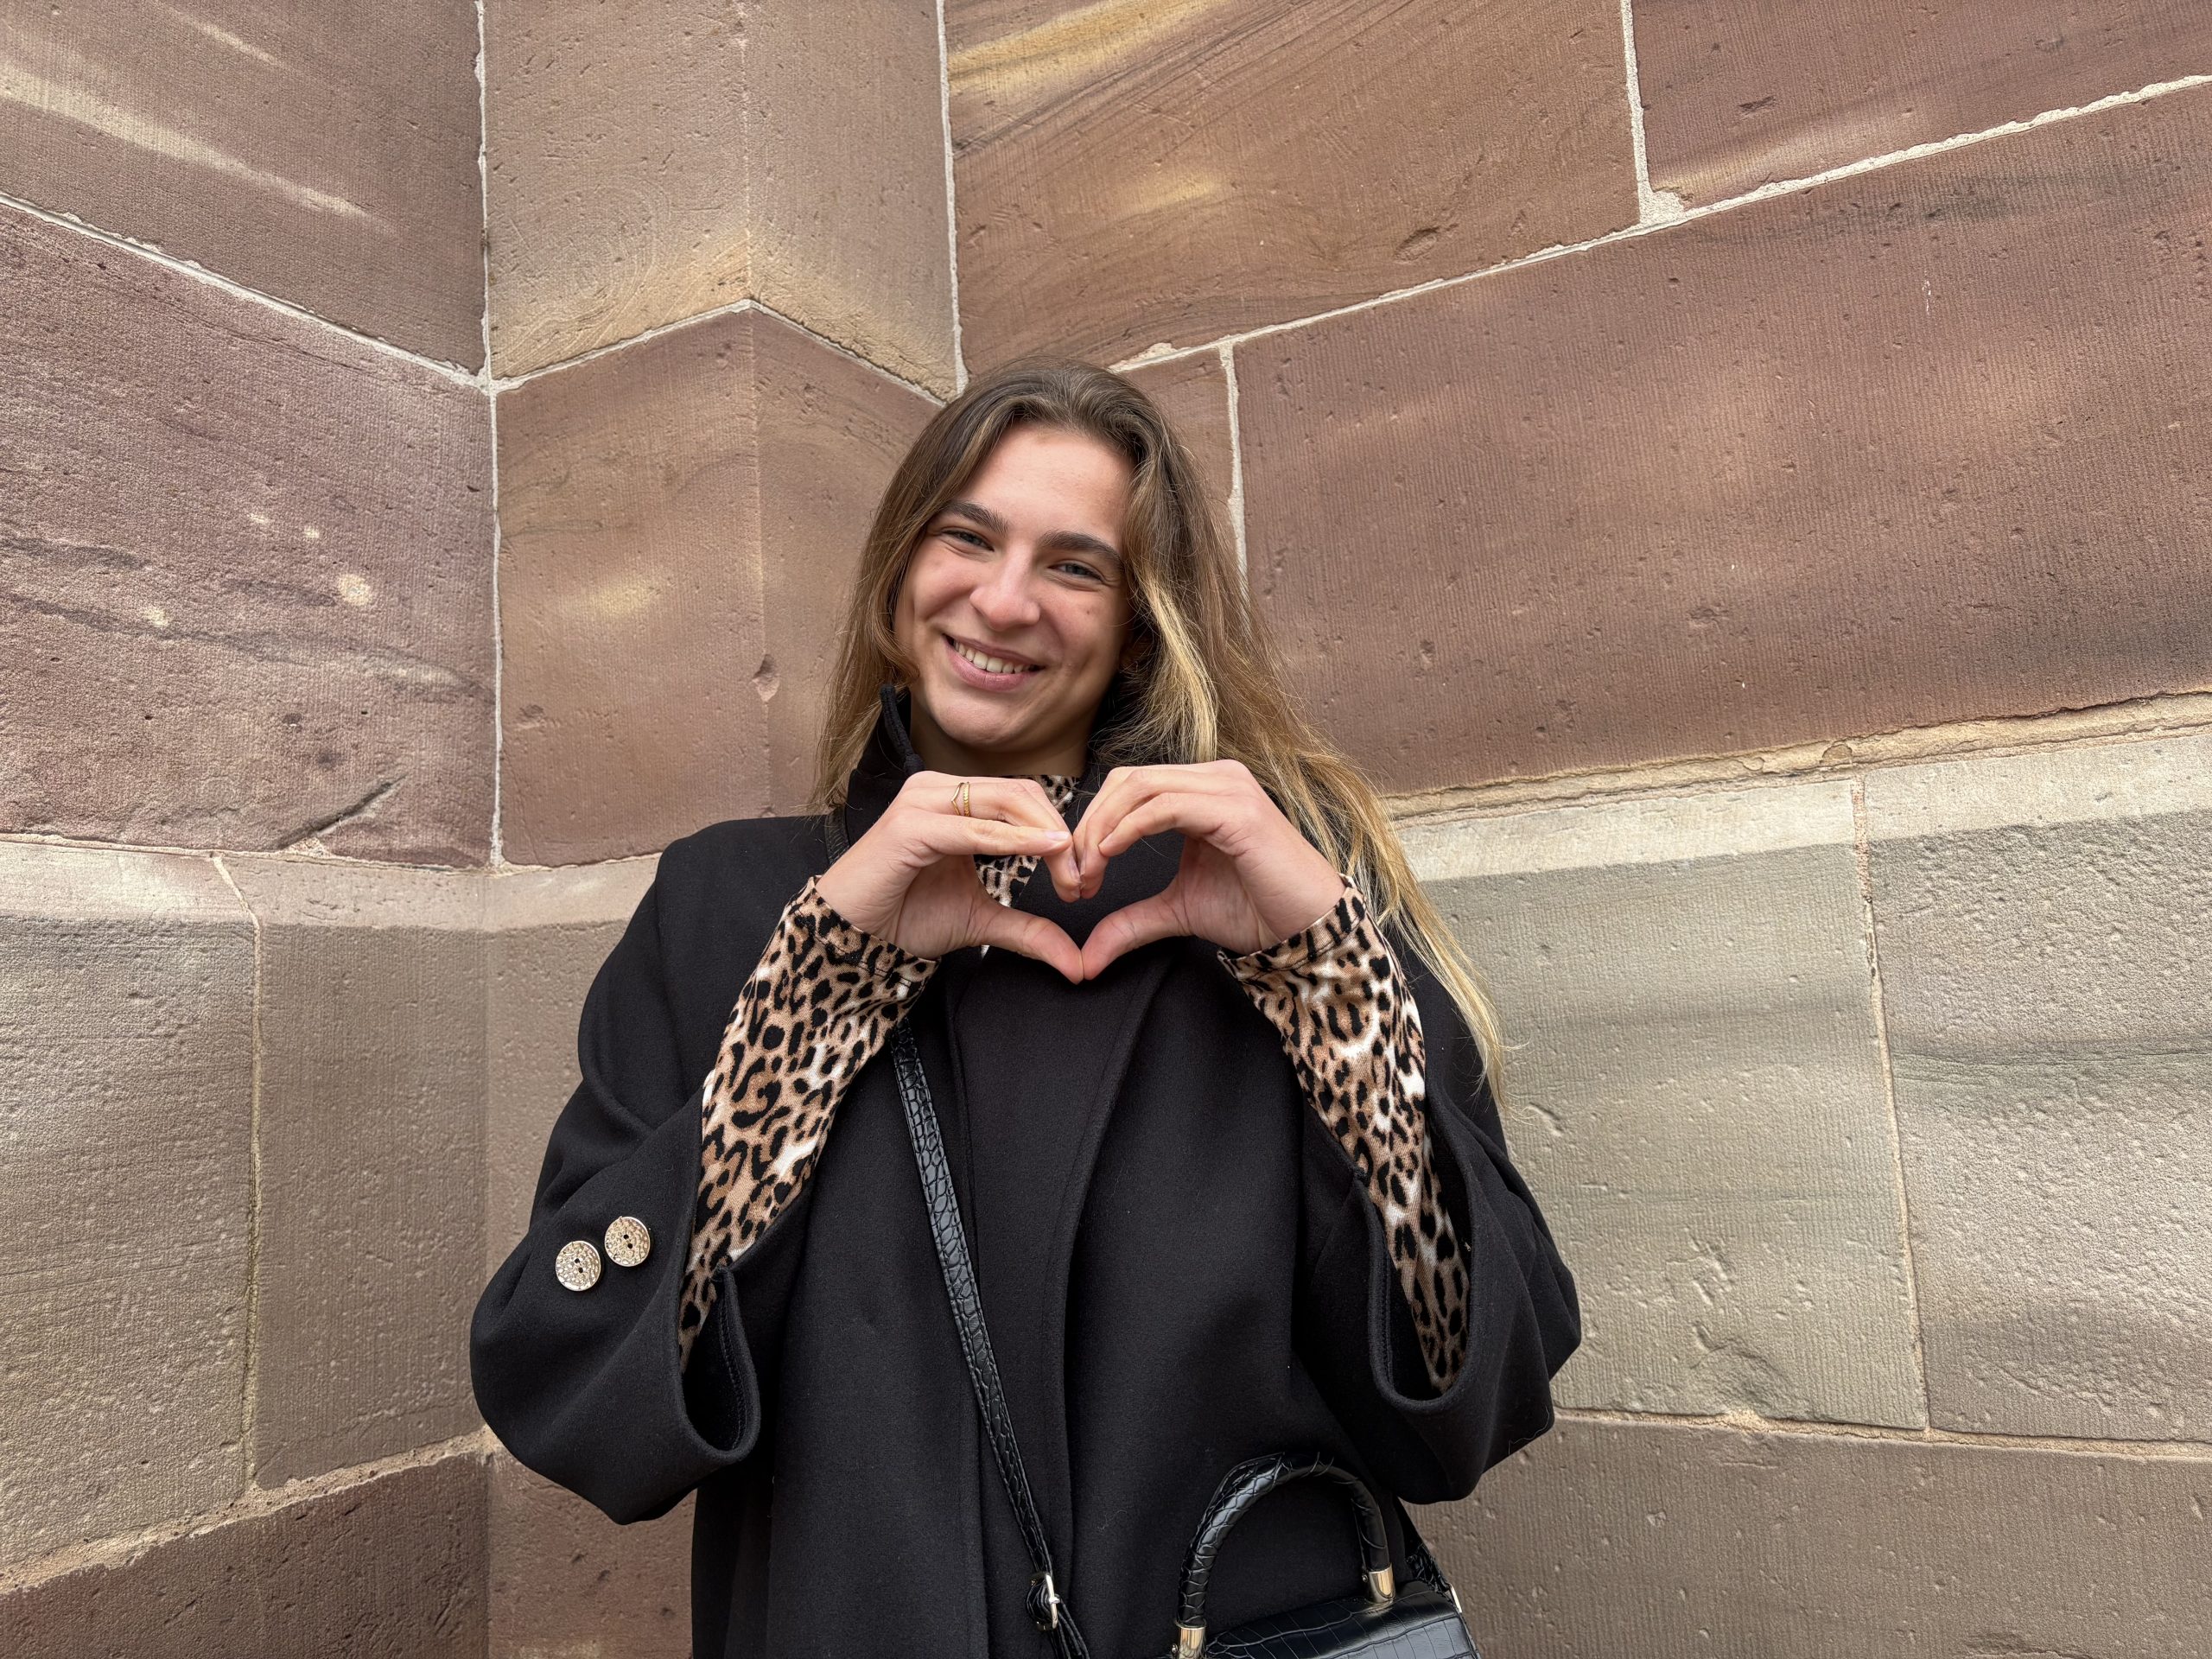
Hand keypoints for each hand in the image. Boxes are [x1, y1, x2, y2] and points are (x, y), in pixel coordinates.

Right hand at [815, 771, 1085, 981]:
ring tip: (1066, 873)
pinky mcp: (909, 825)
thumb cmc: (905, 918)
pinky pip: (973, 828)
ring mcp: (921, 801)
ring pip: (1003, 801)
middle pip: (1020, 793)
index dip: (1059, 832)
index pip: (1023, 798)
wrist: (851, 936)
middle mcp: (937, 790)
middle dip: (1059, 834)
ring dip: (1043, 836)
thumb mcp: (981, 921)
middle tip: (1079, 879)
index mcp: (954, 800)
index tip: (1080, 879)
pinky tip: (1043, 852)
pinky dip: (1013, 840)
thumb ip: (1028, 931)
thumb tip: (1076, 962)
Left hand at [1067, 760, 1349, 978]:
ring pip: (1141, 787)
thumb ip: (1132, 922)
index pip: (1130, 787)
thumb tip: (1088, 958)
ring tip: (1089, 872)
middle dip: (1091, 825)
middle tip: (1075, 875)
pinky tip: (1111, 854)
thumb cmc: (1256, 911)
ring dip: (1103, 829)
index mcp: (1202, 790)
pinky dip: (1130, 828)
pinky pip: (1166, 805)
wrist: (1306, 928)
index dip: (1094, 824)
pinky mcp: (1236, 809)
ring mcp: (1228, 788)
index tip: (1076, 876)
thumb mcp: (1178, 912)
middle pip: (1127, 781)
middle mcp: (1215, 778)